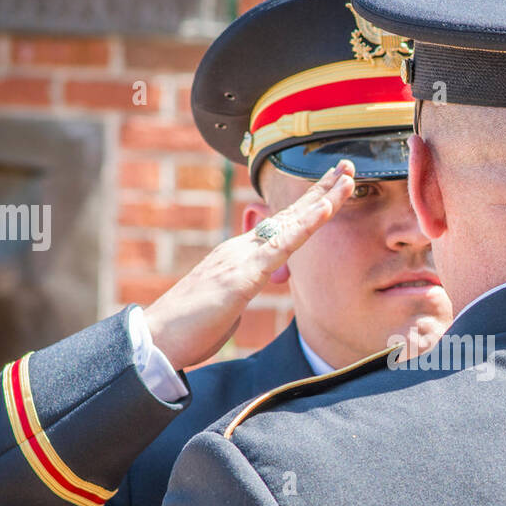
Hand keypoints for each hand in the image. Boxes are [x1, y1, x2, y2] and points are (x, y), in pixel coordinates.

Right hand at [143, 161, 355, 370]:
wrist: (157, 339)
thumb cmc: (190, 328)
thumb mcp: (226, 306)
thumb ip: (238, 294)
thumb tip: (242, 295)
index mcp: (239, 257)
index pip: (282, 227)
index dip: (308, 208)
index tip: (332, 189)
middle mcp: (241, 249)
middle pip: (290, 214)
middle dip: (321, 189)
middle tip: (349, 166)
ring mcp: (241, 257)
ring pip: (291, 223)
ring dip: (322, 198)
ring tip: (348, 177)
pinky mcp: (242, 275)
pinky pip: (282, 246)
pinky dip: (307, 225)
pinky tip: (326, 208)